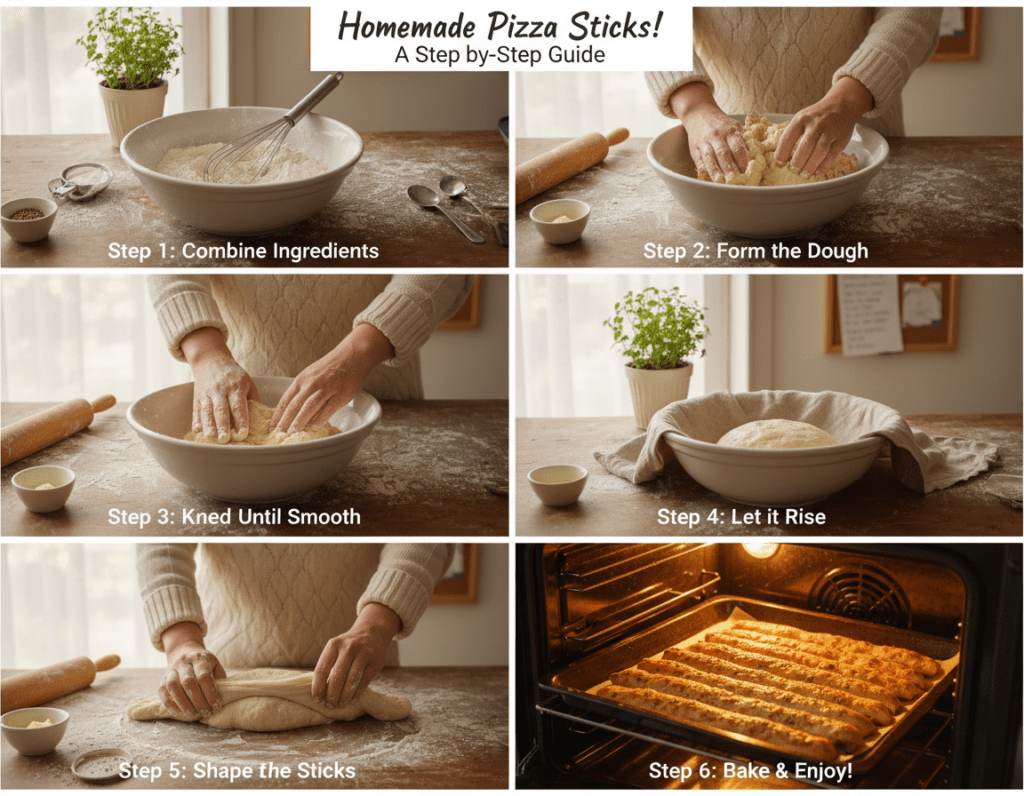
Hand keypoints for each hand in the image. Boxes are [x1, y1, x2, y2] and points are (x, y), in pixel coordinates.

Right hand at [159, 622, 225, 714]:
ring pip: (173, 687)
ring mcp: (171, 670)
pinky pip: (163, 692)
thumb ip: (219, 679)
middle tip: (206, 712)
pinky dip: (171, 704)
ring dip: (184, 704)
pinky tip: (181, 712)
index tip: (217, 706)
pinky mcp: (162, 679)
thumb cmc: (204, 664)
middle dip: (198, 701)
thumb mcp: (215, 665)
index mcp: (200, 657)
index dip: (210, 693)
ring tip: (194, 714)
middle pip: (188, 683)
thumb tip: (222, 698)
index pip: (204, 676)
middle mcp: (184, 662)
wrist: (183, 651)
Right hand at [180, 327, 259, 440]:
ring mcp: (206, 393)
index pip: (238, 406)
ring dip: (209, 426)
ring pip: (207, 411)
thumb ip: (253, 400)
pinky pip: (196, 411)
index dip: (241, 420)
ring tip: (212, 439)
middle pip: (221, 410)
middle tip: (225, 440)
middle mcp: (220, 390)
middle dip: (223, 426)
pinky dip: (197, 421)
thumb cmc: (234, 375)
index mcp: (236, 387)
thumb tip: (259, 420)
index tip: (243, 434)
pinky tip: (198, 432)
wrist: (211, 360)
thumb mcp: (248, 383)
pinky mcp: (197, 397)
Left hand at [271, 323, 394, 433]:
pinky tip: (314, 427)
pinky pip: (329, 407)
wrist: (351, 355)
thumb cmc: (330, 368)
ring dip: (299, 421)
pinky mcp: (341, 393)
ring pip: (309, 406)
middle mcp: (311, 384)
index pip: (285, 401)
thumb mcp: (311, 375)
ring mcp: (326, 388)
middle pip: (294, 405)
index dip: (277, 416)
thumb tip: (292, 412)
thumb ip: (302, 391)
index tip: (271, 428)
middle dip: (284, 422)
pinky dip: (321, 418)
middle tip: (278, 435)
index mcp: (301, 380)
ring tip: (292, 433)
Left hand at [311, 603, 401, 707]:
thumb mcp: (336, 649)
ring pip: (351, 680)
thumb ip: (329, 666)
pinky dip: (356, 694)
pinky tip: (351, 700)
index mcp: (334, 644)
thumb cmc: (348, 647)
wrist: (372, 632)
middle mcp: (349, 647)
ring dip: (344, 696)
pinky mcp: (375, 662)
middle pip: (337, 676)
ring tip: (340, 705)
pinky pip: (364, 682)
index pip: (322, 668)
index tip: (317, 700)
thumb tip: (320, 692)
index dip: (318, 687)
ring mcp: (364, 654)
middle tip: (330, 705)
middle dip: (332, 695)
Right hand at [668, 82, 747, 181]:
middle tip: (733, 180)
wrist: (699, 113)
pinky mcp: (694, 148)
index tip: (745, 171)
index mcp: (730, 130)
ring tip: (720, 182)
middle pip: (723, 154)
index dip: (742, 160)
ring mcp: (704, 142)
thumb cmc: (721, 123)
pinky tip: (709, 178)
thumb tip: (751, 158)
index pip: (737, 146)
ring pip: (709, 158)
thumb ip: (740, 140)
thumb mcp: (733, 126)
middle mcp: (716, 135)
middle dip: (728, 168)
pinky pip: (699, 161)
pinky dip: (704, 170)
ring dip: (715, 171)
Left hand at [775, 77, 873, 176]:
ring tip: (804, 174)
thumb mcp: (802, 118)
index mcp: (802, 119)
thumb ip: (792, 134)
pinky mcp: (841, 138)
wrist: (841, 105)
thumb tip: (781, 159)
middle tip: (794, 170)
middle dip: (798, 161)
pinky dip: (823, 167)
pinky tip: (817, 172)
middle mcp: (816, 124)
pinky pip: (832, 156)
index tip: (780, 162)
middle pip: (806, 146)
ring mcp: (830, 131)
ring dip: (810, 166)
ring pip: (820, 151)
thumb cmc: (816, 117)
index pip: (787, 138)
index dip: (781, 153)